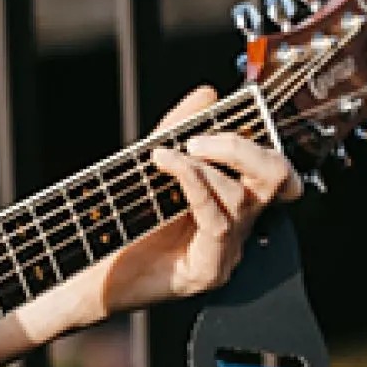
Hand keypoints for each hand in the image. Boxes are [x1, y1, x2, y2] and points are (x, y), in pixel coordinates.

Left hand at [101, 85, 300, 314]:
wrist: (90, 272)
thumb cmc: (122, 222)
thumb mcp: (151, 162)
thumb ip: (179, 127)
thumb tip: (207, 94)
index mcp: (232, 198)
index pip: (272, 166)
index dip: (256, 137)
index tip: (225, 114)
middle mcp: (237, 224)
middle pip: (277, 178)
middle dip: (243, 147)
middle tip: (200, 139)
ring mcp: (227, 250)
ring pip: (241, 198)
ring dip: (203, 167)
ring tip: (167, 156)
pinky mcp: (209, 271)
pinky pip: (217, 223)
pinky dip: (194, 186)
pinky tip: (170, 169)